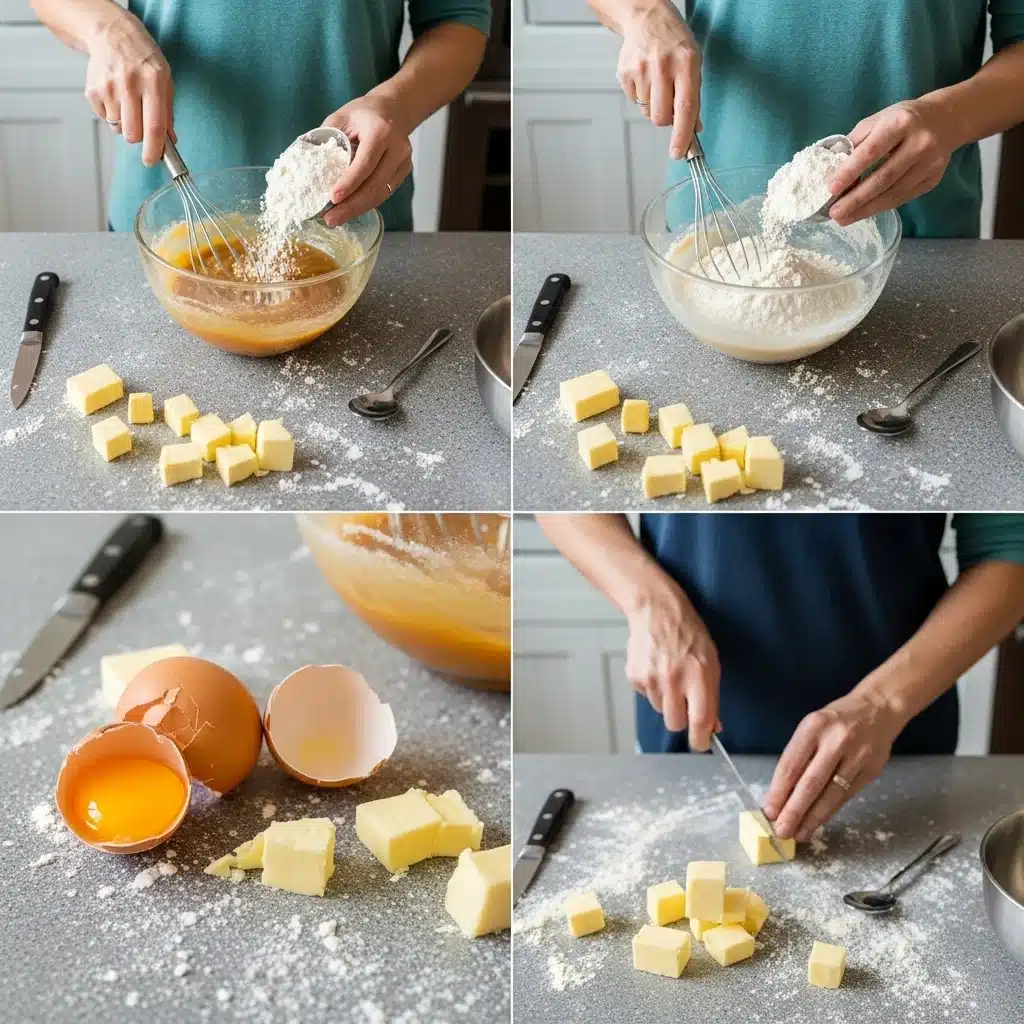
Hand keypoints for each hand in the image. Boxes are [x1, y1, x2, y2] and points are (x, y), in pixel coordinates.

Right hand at [84, 9, 173, 166]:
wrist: (112, 33)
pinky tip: (116, 97)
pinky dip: (112, 114)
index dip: (154, 149)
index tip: (152, 161)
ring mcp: (108, 87)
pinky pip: (105, 118)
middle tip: (142, 125)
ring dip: (125, 125)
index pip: (154, 126)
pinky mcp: (93, 90)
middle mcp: (129, 85)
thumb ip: (168, 112)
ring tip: (129, 104)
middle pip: (133, 134)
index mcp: (153, 83)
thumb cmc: (143, 58)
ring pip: (118, 129)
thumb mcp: (165, 80)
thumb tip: (169, 141)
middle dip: (139, 137)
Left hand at [322, 95, 413, 225]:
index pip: (365, 163)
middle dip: (351, 205)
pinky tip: (351, 209)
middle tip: (331, 219)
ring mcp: (403, 162)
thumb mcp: (341, 117)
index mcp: (380, 132)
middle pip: (374, 185)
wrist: (394, 109)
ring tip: (337, 218)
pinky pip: (384, 193)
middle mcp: (397, 149)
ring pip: (380, 193)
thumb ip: (327, 138)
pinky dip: (367, 203)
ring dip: (358, 209)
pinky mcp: (404, 172)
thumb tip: (306, 163)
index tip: (332, 198)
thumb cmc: (363, 113)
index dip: (349, 183)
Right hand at [617, 2, 701, 159]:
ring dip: (654, 105)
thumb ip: (694, 96)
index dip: (682, 134)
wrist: (646, 16)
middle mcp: (663, 66)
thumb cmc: (673, 40)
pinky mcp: (625, 73)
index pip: (685, 108)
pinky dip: (642, 96)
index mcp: (686, 62)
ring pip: (647, 112)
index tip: (679, 153)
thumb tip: (694, 128)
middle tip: (669, 105)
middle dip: (666, 120)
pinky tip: (645, 77)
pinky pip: (635, 102)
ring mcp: (641, 69)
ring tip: (657, 83)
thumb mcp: (693, 61)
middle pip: (661, 117)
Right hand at [625, 589, 719, 748]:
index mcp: (698, 675)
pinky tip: (657, 669)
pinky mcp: (635, 677)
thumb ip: (712, 694)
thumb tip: (713, 725)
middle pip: (675, 723)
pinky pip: (646, 697)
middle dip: (682, 718)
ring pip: (660, 711)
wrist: (656, 611)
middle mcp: (673, 679)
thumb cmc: (688, 632)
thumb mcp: (711, 660)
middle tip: (684, 702)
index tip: (701, 743)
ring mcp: (651, 678)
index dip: (701, 739)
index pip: (700, 720)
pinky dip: (653, 689)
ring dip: (667, 701)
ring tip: (670, 676)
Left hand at [762, 689, 906, 841]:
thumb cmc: (835, 722)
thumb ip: (798, 757)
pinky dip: (830, 811)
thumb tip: (780, 795)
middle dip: (794, 811)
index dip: (779, 791)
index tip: (769, 811)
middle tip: (781, 831)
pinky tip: (819, 821)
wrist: (878, 709)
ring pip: (831, 794)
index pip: (791, 765)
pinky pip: (846, 796)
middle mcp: (836, 740)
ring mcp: (857, 756)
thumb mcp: (812, 728)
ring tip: (799, 833)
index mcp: (814, 726)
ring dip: (813, 818)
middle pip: (811, 783)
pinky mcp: (872, 770)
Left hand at [828, 99, 953, 226]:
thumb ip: (854, 144)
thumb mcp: (876, 121)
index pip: (871, 151)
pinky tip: (863, 212)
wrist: (945, 120)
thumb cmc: (901, 121)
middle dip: (855, 199)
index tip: (831, 189)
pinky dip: (880, 207)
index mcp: (900, 123)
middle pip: (883, 178)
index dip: (850, 171)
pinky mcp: (933, 179)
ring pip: (893, 193)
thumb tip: (831, 172)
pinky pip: (902, 198)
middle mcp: (919, 143)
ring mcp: (929, 163)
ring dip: (865, 209)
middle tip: (834, 213)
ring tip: (844, 218)